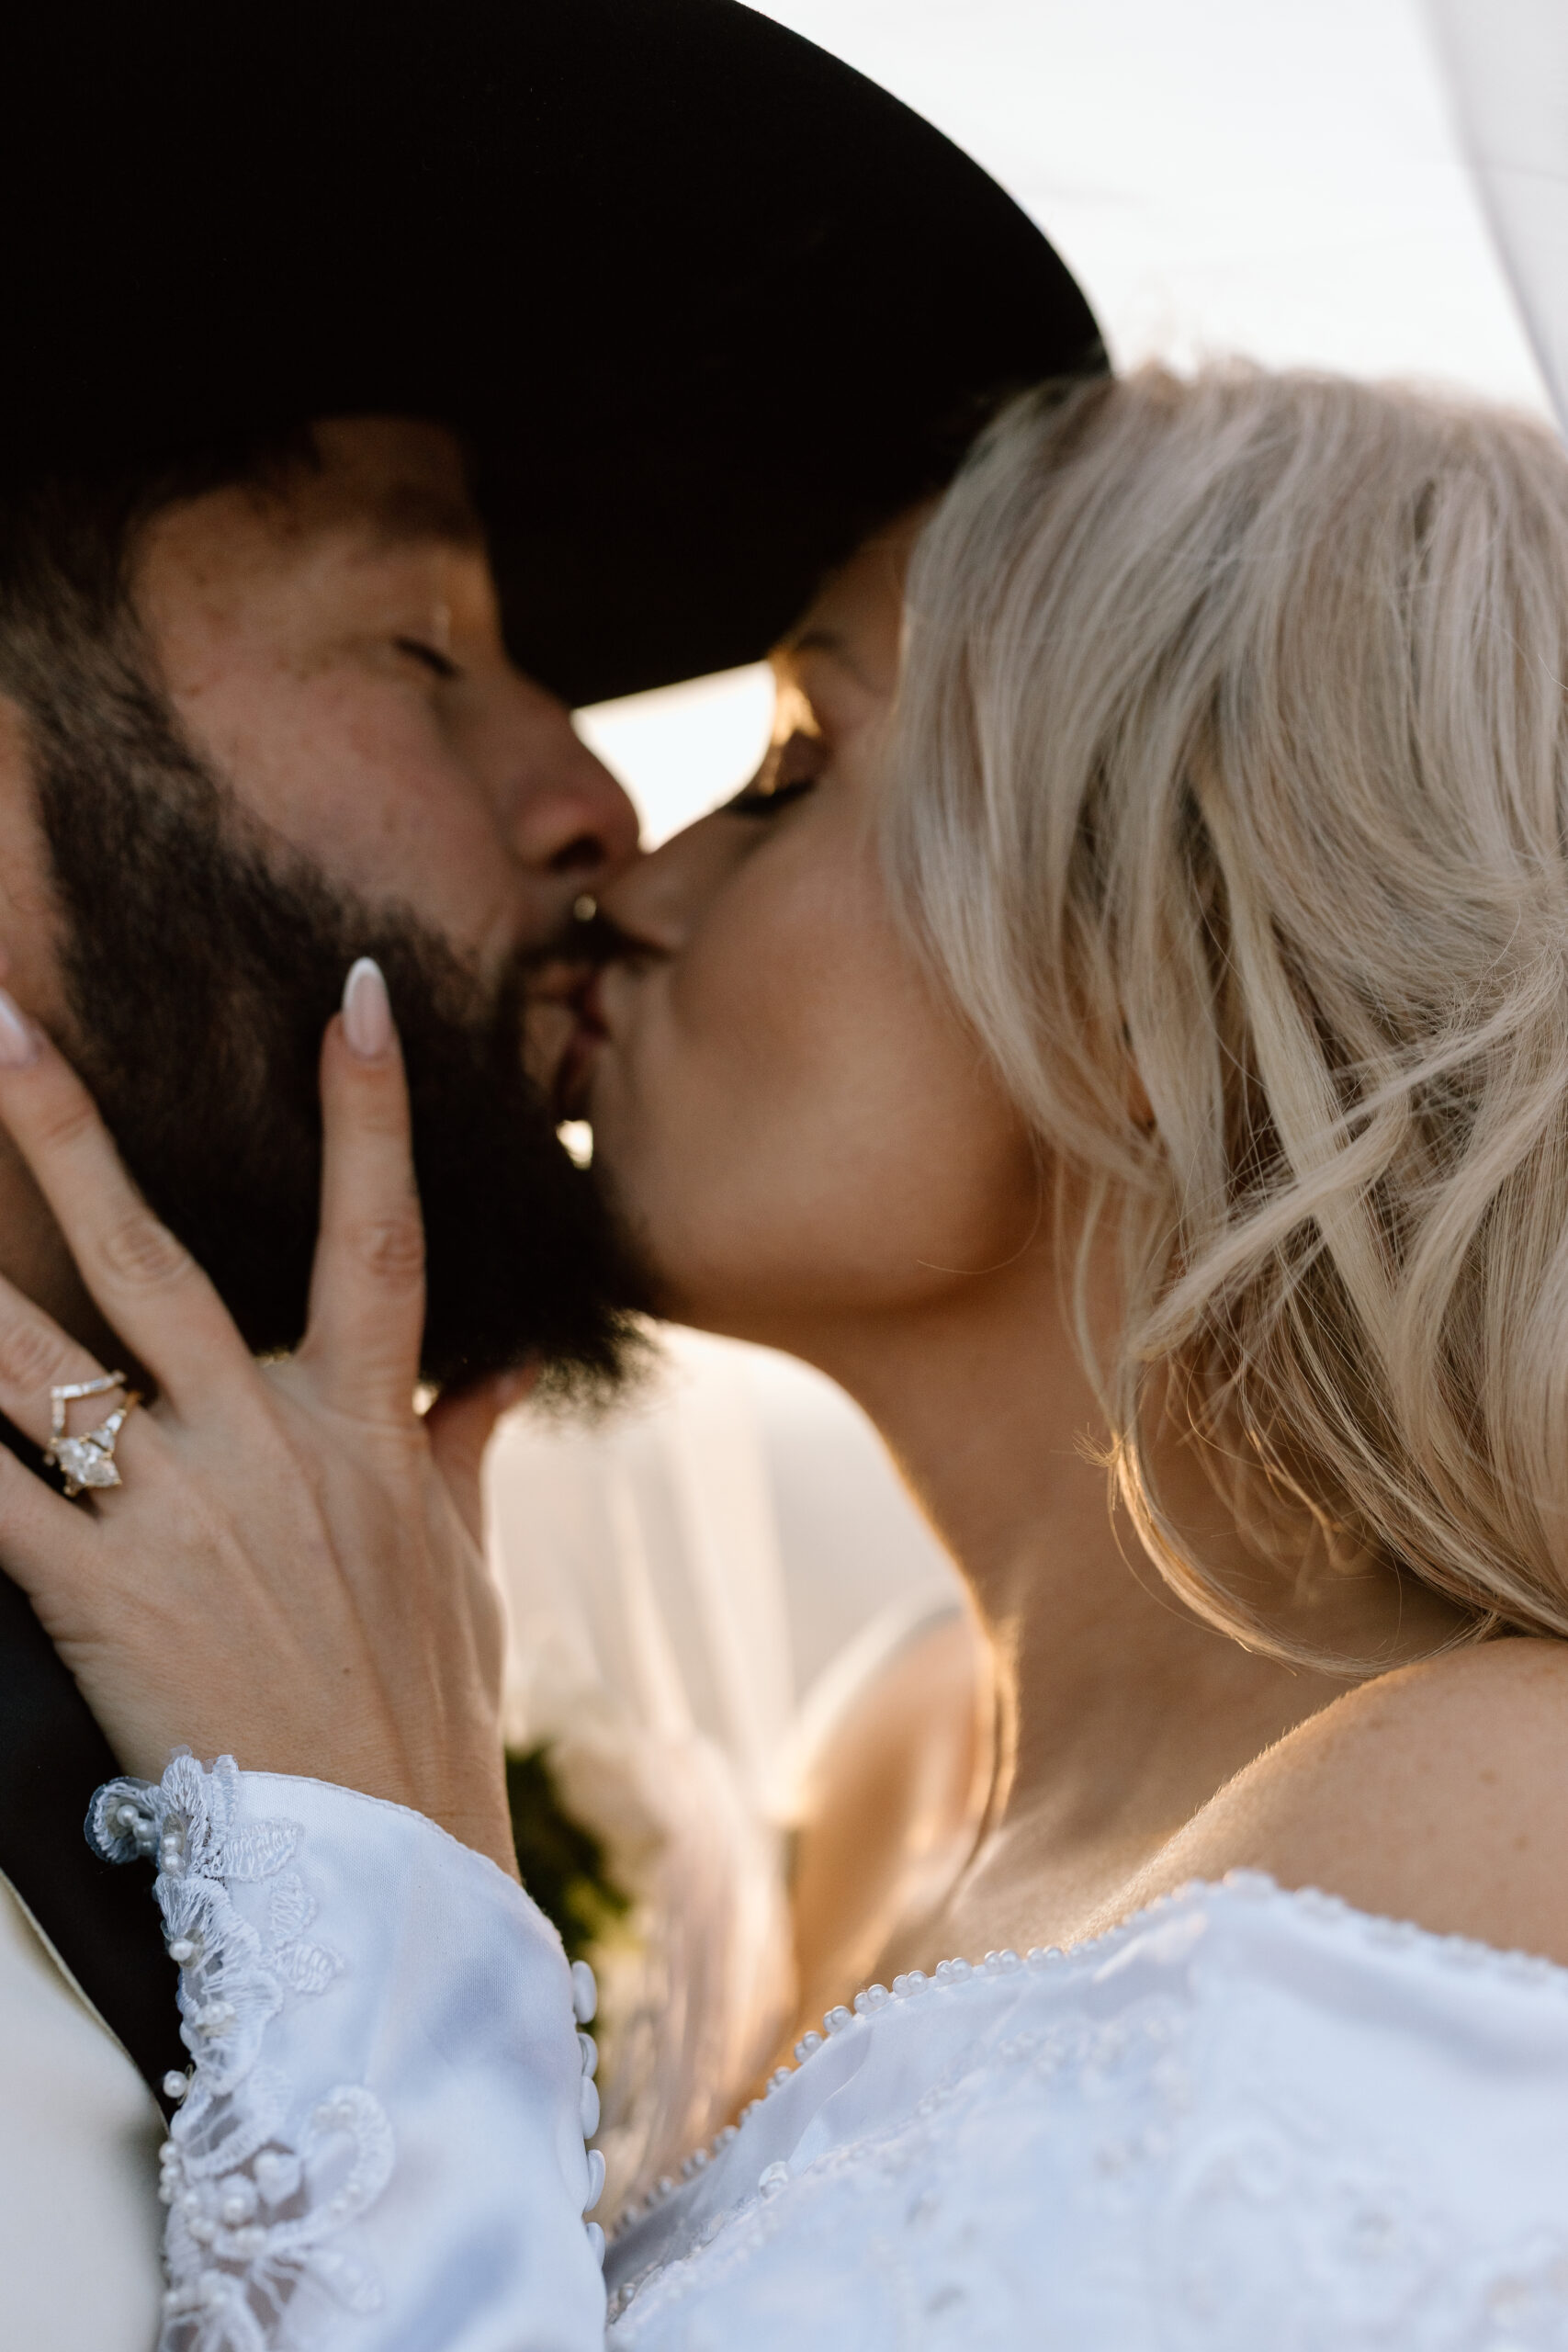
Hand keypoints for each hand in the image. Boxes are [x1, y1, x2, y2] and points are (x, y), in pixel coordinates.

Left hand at [0, 961, 524, 1874]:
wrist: (386, 1871)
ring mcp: (186, 1516)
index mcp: (370, 1426)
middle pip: (153, 1259)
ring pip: (42, 1364)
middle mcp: (273, 1445)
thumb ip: (465, 1444)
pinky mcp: (107, 1599)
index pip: (383, 1235)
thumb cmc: (427, 1712)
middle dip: (66, 1132)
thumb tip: (505, 1367)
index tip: (351, 998)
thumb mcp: (465, 1567)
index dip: (369, 1111)